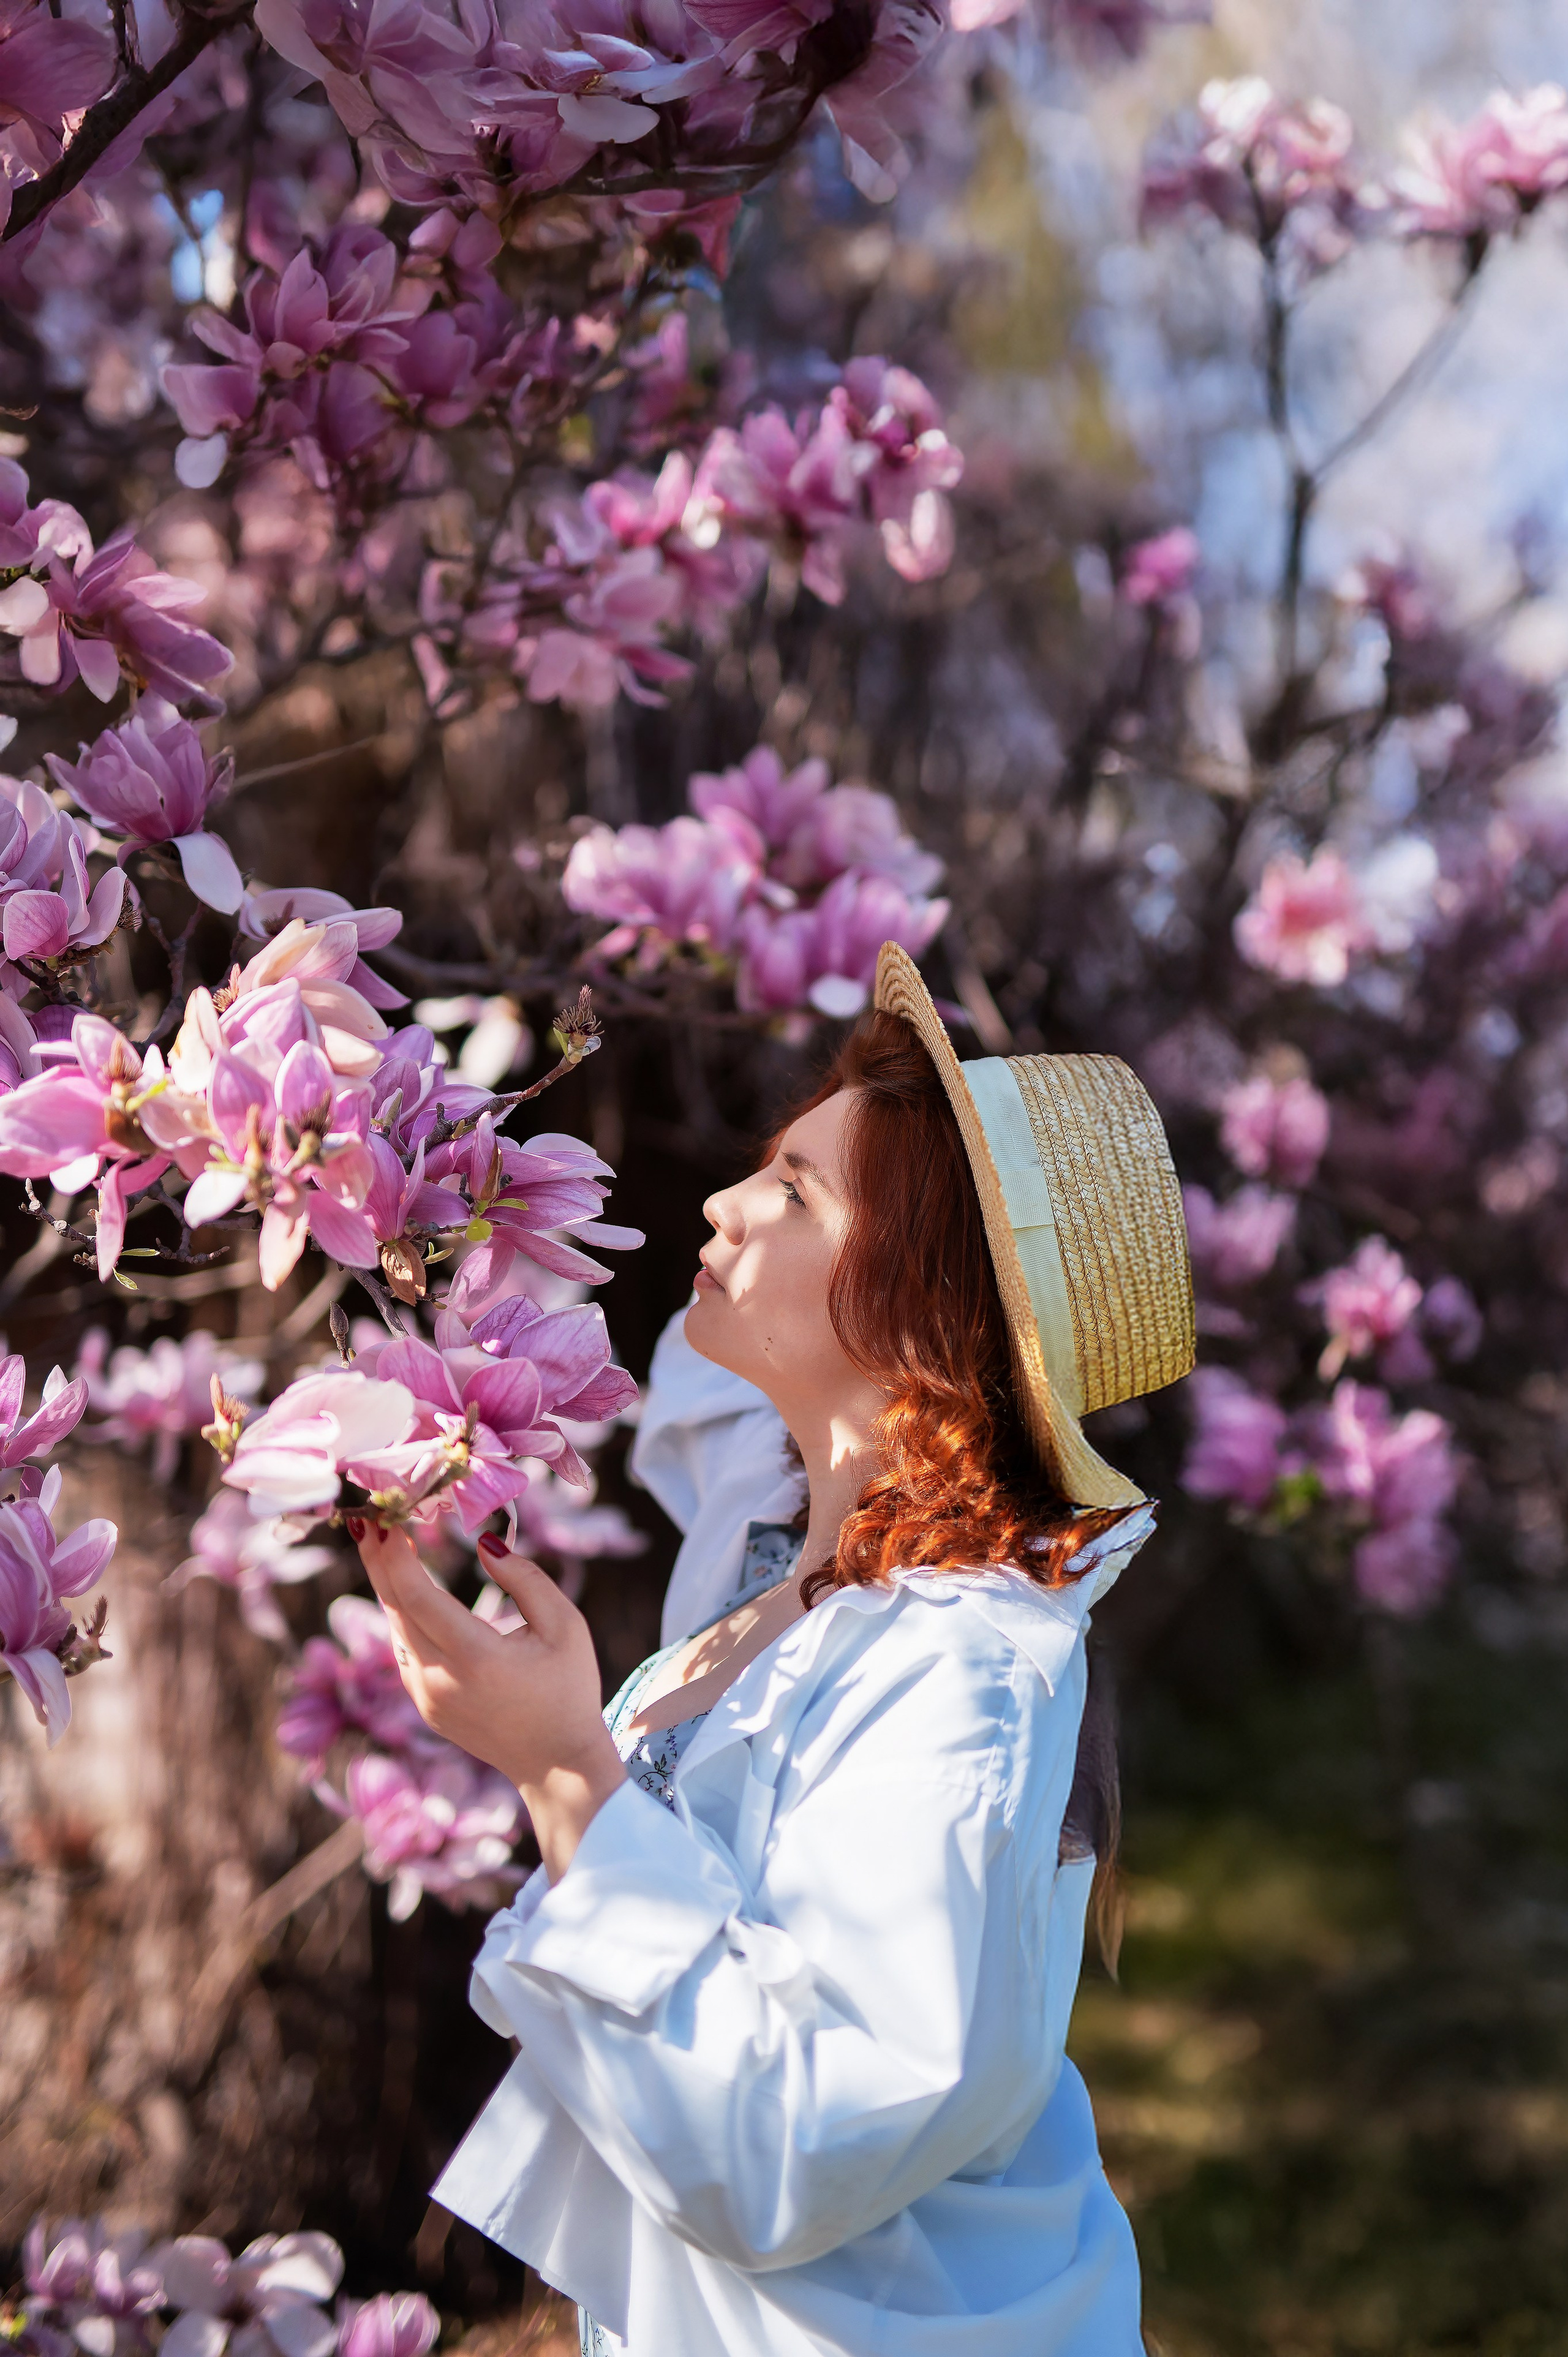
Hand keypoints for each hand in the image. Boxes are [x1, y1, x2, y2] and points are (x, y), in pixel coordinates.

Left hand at [351, 1520, 625, 1881]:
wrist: (556, 1764)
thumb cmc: (569, 1688)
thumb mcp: (565, 1626)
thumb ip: (526, 1579)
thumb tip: (484, 1544)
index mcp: (476, 1659)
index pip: (418, 1598)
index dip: (394, 1555)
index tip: (385, 1518)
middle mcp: (440, 1680)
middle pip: (395, 1608)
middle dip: (378, 1559)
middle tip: (370, 1516)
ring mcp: (427, 1697)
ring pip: (395, 1629)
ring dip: (388, 1584)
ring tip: (383, 1540)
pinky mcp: (424, 1706)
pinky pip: (404, 1650)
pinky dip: (400, 1613)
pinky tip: (403, 1586)